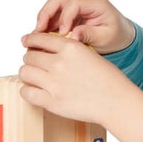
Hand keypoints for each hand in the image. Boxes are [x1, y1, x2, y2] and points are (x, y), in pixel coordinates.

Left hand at [19, 32, 142, 141]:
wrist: (118, 102)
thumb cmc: (109, 81)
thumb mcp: (90, 55)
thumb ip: (69, 52)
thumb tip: (47, 53)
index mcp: (70, 48)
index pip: (39, 39)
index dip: (30, 40)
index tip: (25, 42)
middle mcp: (60, 63)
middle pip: (29, 56)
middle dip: (31, 60)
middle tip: (36, 66)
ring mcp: (54, 83)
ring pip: (24, 72)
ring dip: (28, 74)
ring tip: (35, 79)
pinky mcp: (52, 101)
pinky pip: (26, 92)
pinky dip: (27, 91)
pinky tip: (35, 91)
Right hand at [34, 0, 134, 54]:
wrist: (120, 34)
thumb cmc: (116, 35)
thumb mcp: (106, 37)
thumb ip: (90, 35)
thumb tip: (72, 36)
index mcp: (96, 2)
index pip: (74, 3)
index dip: (64, 17)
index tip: (61, 33)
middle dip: (46, 14)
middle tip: (39, 31)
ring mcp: (76, 1)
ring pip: (54, 5)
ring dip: (43, 18)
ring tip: (37, 34)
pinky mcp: (69, 10)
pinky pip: (55, 13)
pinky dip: (47, 22)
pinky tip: (41, 34)